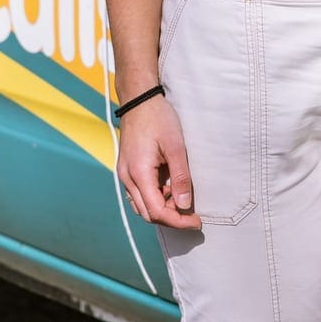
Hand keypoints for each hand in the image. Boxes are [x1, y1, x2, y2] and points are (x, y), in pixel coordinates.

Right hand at [117, 96, 199, 229]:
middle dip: (171, 217)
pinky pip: (139, 194)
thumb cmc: (158, 118)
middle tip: (193, 213)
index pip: (156, 211)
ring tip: (182, 195)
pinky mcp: (127, 169)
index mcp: (138, 173)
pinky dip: (155, 197)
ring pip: (142, 206)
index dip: (177, 221)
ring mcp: (124, 175)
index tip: (196, 221)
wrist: (139, 100)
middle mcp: (127, 178)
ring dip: (163, 207)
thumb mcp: (176, 146)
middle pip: (148, 213)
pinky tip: (169, 187)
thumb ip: (180, 177)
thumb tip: (184, 205)